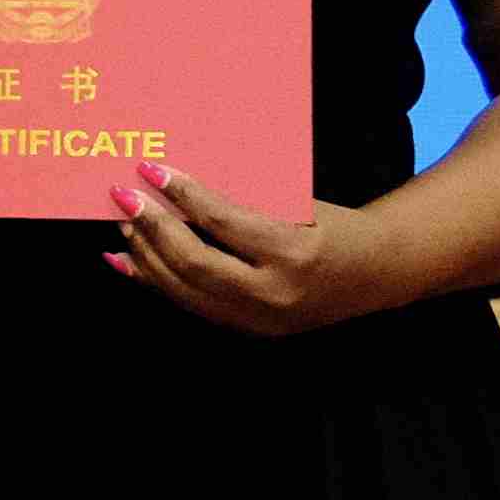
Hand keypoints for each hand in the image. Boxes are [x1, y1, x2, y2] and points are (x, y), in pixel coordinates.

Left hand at [107, 168, 406, 335]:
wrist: (376, 273)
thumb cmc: (333, 225)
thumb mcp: (298, 203)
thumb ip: (245, 197)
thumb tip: (178, 177)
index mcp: (292, 253)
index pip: (222, 221)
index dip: (181, 194)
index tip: (150, 169)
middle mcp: (274, 293)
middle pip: (193, 262)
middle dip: (152, 227)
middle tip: (124, 195)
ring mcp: (259, 319)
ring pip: (183, 289)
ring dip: (145, 253)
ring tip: (123, 221)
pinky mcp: (248, 330)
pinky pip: (190, 304)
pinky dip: (153, 280)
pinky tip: (125, 258)